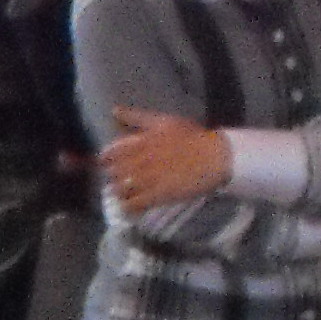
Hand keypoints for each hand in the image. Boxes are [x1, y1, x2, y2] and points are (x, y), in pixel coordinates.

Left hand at [96, 105, 229, 216]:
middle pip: (113, 173)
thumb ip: (136, 117)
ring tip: (124, 194)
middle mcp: (140, 161)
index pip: (110, 154)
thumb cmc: (191, 137)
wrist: (215, 157)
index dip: (105, 161)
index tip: (106, 164)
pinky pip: (133, 205)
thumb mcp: (163, 121)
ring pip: (120, 190)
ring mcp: (148, 180)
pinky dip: (128, 208)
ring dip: (119, 193)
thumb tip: (114, 111)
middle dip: (113, 177)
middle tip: (118, 180)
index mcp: (140, 142)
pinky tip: (130, 208)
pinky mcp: (157, 196)